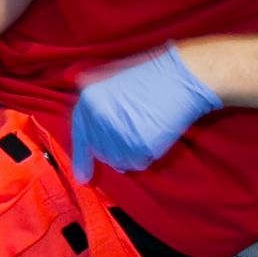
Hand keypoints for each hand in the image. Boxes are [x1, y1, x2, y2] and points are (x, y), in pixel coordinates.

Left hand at [71, 45, 221, 183]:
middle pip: (100, 151)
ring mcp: (117, 132)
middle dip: (114, 150)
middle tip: (132, 135)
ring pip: (117, 161)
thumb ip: (96, 106)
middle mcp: (97, 117)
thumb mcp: (111, 83)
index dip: (81, 158)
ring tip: (144, 131)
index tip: (82, 178)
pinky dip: (145, 157)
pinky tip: (152, 137)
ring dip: (130, 154)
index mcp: (89, 99)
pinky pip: (136, 163)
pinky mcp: (137, 145)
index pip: (80, 135)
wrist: (177, 78)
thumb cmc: (149, 79)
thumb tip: (91, 134)